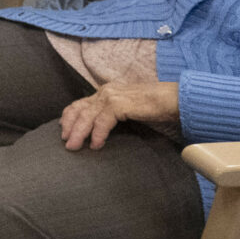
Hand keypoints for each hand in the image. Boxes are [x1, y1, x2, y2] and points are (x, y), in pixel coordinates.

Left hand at [60, 80, 181, 149]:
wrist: (176, 99)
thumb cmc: (157, 107)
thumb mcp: (129, 110)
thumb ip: (114, 114)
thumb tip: (101, 129)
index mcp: (106, 92)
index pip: (80, 103)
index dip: (69, 116)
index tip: (63, 129)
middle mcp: (105, 91)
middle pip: (79, 109)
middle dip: (70, 127)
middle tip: (66, 143)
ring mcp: (111, 96)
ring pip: (87, 116)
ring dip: (79, 133)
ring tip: (74, 147)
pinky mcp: (120, 104)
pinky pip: (102, 121)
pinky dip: (97, 134)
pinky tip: (96, 145)